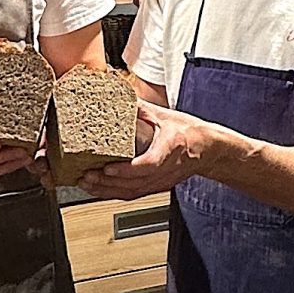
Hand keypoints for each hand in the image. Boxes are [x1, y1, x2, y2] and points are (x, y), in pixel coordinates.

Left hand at [80, 100, 207, 194]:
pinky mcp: (157, 187)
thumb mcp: (166, 116)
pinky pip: (133, 194)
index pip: (149, 165)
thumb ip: (141, 109)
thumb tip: (120, 98)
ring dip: (107, 190)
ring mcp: (161, 181)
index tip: (108, 168)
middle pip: (134, 183)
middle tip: (85, 175)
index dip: (127, 169)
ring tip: (86, 183)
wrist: (208, 149)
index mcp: (171, 148)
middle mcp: (166, 169)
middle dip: (107, 182)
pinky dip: (114, 193)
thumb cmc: (190, 132)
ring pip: (132, 191)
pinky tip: (99, 189)